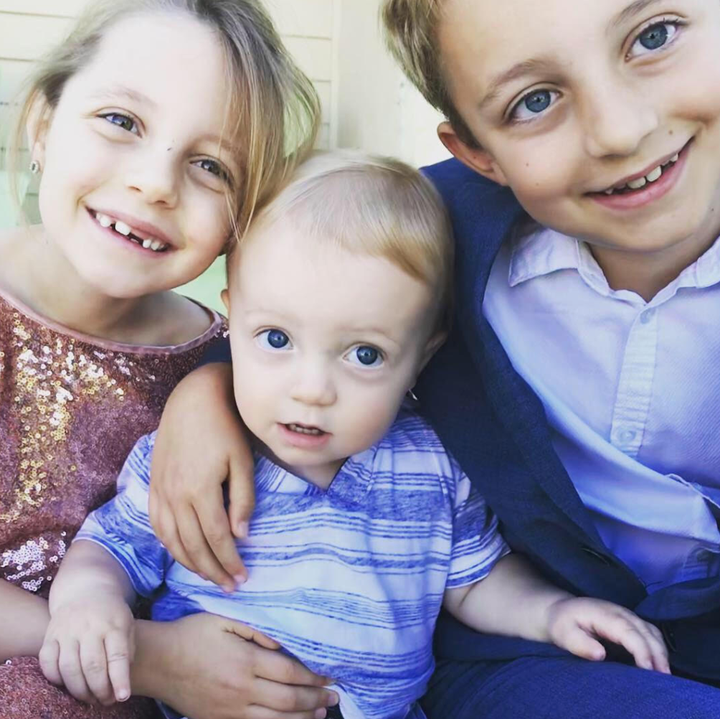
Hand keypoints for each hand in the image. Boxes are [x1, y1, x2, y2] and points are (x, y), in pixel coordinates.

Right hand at [39, 594, 134, 704]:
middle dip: (99, 690)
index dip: (120, 679)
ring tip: (89, 698)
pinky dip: (55, 679)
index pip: (117, 655)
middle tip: (106, 701)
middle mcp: (89, 626)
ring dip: (79, 690)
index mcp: (113, 624)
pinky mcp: (50, 635)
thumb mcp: (127, 624)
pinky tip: (67, 684)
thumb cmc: (111, 614)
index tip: (123, 696)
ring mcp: (67, 630)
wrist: (86, 589)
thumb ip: (127, 650)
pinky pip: (47, 662)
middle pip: (92, 665)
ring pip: (68, 668)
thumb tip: (121, 682)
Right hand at [134, 613, 338, 718]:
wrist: (157, 662)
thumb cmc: (192, 634)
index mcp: (245, 661)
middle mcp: (242, 689)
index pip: (290, 673)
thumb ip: (256, 629)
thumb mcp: (224, 619)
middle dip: (315, 699)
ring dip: (302, 718)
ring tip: (320, 713)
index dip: (314, 677)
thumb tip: (283, 640)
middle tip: (333, 696)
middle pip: (288, 701)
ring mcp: (231, 709)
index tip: (329, 675)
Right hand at [150, 363, 254, 590]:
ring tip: (209, 576)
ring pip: (172, 539)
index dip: (230, 561)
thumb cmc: (225, 427)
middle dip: (212, 570)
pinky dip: (170, 544)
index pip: (216, 538)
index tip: (243, 577)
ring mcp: (160, 490)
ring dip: (190, 563)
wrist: (193, 400)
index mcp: (200, 489)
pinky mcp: (154, 485)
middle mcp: (175, 494)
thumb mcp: (243, 460)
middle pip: (193, 545)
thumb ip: (243, 499)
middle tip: (229, 586)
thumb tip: (241, 535)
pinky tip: (182, 553)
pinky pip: (158, 524)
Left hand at [546, 597, 669, 672]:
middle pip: (646, 631)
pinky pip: (651, 633)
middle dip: (658, 654)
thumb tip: (601, 655)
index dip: (641, 650)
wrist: (560, 610)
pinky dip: (658, 648)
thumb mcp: (563, 634)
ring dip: (662, 652)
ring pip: (652, 632)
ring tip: (665, 677)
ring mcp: (627, 615)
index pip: (628, 631)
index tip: (648, 670)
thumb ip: (579, 644)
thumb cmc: (562, 624)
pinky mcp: (630, 622)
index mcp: (604, 614)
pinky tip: (659, 666)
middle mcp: (620, 612)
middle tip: (664, 681)